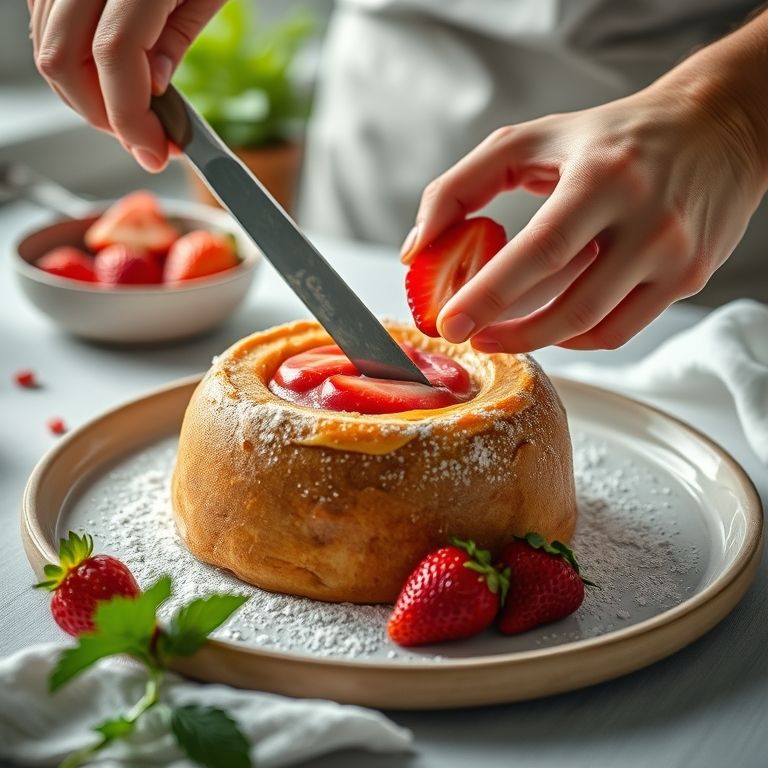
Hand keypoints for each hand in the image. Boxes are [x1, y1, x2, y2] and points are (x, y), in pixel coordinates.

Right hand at [28, 0, 224, 171]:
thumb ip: (176, 38)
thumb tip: (153, 90)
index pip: (114, 57)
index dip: (132, 117)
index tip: (155, 151)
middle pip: (63, 59)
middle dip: (103, 116)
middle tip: (143, 140)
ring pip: (47, 46)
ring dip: (86, 95)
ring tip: (130, 114)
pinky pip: (46, 24)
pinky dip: (73, 62)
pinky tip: (109, 78)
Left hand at [401, 29, 767, 352]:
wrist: (715, 129)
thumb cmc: (610, 137)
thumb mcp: (530, 140)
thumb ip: (461, 186)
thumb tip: (417, 248)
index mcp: (604, 177)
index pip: (541, 250)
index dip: (490, 295)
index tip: (449, 324)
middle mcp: (648, 219)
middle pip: (570, 305)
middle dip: (510, 333)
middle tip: (470, 336)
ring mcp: (675, 255)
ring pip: (594, 327)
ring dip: (538, 340)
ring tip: (501, 332)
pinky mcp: (689, 277)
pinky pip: (620, 330)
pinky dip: (576, 336)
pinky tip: (550, 322)